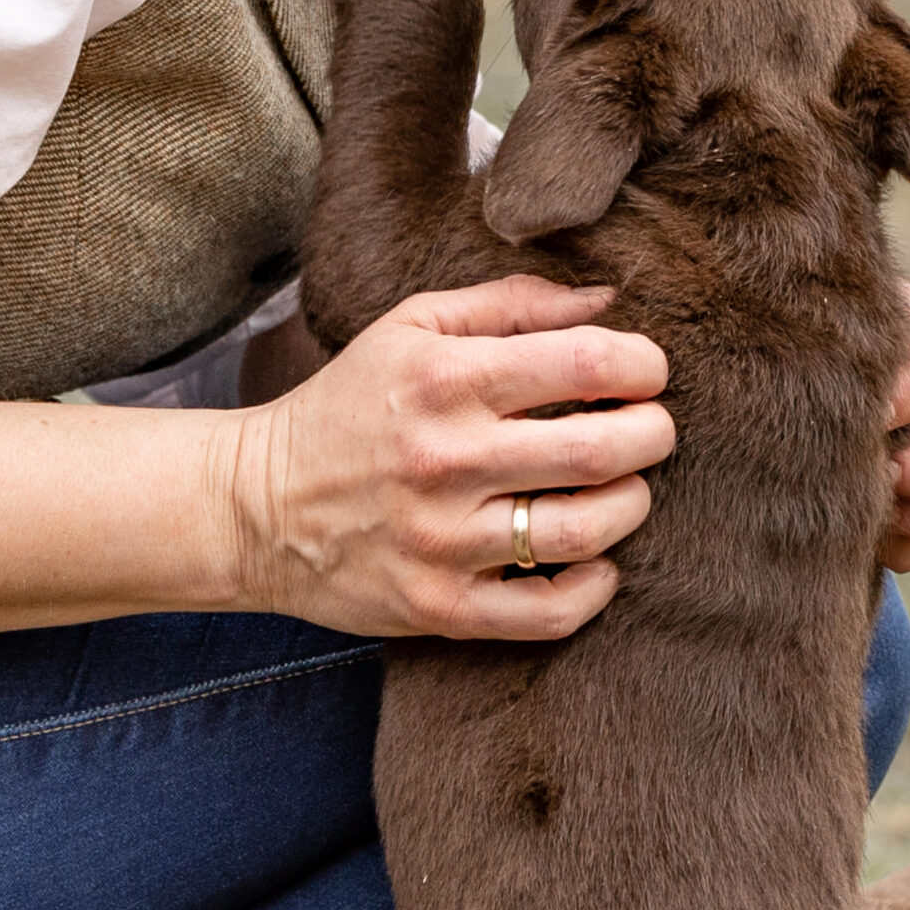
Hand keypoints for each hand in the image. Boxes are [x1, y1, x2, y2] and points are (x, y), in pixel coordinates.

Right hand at [224, 275, 672, 639]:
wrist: (256, 506)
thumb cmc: (350, 405)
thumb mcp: (413, 328)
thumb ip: (512, 304)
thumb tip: (608, 298)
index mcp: (446, 379)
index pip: (586, 362)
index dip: (643, 364)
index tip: (646, 372)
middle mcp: (448, 460)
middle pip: (602, 449)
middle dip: (653, 433)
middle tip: (650, 429)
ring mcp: (444, 541)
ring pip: (588, 530)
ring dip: (631, 504)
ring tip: (622, 487)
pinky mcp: (442, 607)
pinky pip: (551, 611)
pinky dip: (597, 586)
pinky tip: (596, 559)